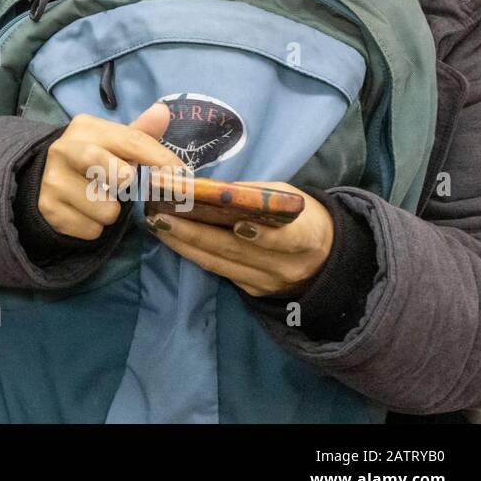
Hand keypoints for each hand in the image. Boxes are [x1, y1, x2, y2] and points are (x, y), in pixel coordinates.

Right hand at [38, 103, 181, 240]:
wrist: (46, 179)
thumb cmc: (93, 158)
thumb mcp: (114, 142)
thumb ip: (141, 131)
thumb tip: (163, 111)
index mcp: (85, 127)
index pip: (134, 141)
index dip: (162, 159)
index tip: (183, 176)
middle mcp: (64, 149)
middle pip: (118, 173)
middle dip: (129, 182)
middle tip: (126, 185)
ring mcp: (53, 180)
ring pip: (107, 209)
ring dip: (112, 211)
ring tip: (101, 199)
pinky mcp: (49, 208)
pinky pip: (91, 229)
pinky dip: (95, 227)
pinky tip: (85, 213)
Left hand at [148, 181, 334, 296]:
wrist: (321, 256)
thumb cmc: (299, 214)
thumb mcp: (287, 197)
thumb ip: (256, 196)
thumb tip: (211, 190)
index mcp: (307, 237)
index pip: (287, 238)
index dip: (264, 235)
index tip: (239, 224)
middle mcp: (288, 265)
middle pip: (238, 251)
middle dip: (197, 233)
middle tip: (164, 216)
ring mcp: (269, 282)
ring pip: (222, 264)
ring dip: (186, 244)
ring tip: (159, 225)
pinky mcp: (253, 291)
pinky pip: (220, 271)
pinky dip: (195, 254)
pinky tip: (173, 239)